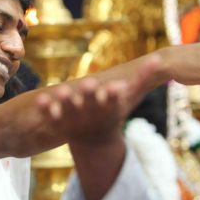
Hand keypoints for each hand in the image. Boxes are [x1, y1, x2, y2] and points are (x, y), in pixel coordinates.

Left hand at [36, 56, 161, 147]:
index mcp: (110, 109)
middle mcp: (92, 116)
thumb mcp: (129, 97)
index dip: (114, 95)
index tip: (115, 87)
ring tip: (61, 90)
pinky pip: (51, 118)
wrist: (95, 140)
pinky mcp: (59, 124)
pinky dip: (46, 110)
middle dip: (90, 95)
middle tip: (88, 82)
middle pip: (91, 106)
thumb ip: (142, 78)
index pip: (113, 101)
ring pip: (70, 112)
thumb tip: (158, 58)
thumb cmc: (114, 112)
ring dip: (65, 102)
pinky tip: (40, 99)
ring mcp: (75, 121)